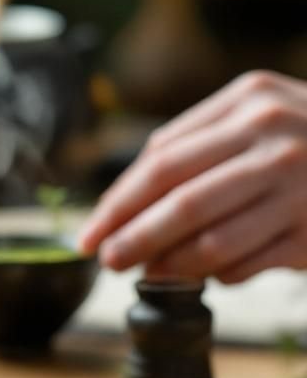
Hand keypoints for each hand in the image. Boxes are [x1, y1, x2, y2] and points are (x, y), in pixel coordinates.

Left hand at [78, 71, 306, 282]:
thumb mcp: (258, 113)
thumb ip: (197, 145)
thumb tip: (130, 202)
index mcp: (248, 102)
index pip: (160, 160)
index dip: (119, 201)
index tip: (91, 230)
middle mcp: (276, 140)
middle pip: (180, 200)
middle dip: (132, 236)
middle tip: (105, 259)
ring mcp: (302, 188)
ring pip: (213, 239)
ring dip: (170, 263)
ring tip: (146, 272)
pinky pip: (250, 262)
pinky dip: (219, 273)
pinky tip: (206, 274)